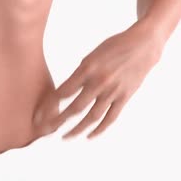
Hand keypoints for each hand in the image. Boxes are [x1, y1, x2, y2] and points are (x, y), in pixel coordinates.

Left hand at [33, 23, 162, 139]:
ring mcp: (113, 91)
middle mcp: (99, 81)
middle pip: (75, 107)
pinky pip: (111, 117)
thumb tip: (63, 93)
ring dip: (77, 129)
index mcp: (87, 68)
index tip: (38, 115)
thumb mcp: (91, 56)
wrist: (143, 44)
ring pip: (92, 116)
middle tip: (46, 131)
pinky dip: (100, 129)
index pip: (63, 92)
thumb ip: (79, 75)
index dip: (49, 106)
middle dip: (59, 121)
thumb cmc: (112, 48)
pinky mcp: (125, 97)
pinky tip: (89, 136)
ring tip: (65, 137)